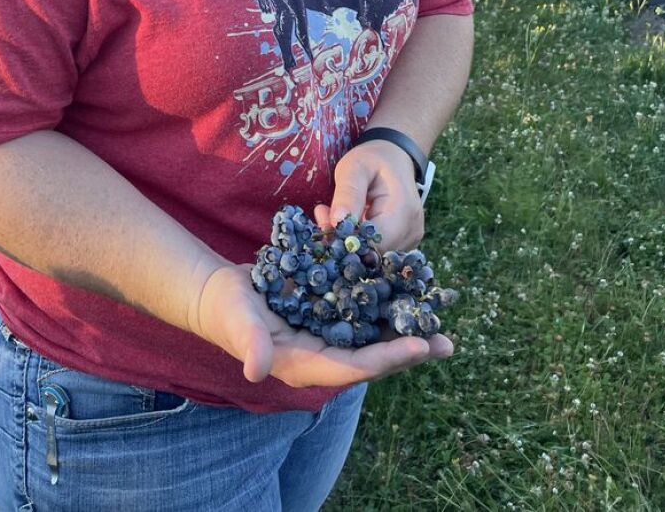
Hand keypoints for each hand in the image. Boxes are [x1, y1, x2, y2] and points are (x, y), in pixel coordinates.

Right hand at [190, 263, 451, 388]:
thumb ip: (249, 343)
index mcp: (304, 365)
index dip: (387, 359)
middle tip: (446, 342)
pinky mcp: (325, 315)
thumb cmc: (225, 310)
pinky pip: (361, 313)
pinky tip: (408, 293)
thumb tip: (256, 370)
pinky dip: (385, 305)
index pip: (354, 368)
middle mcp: (321, 355)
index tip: (419, 346)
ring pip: (372, 336)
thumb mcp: (236, 321)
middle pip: (372, 357)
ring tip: (439, 322)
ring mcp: (325, 336)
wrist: (218, 293)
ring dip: (404, 329)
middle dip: (408, 349)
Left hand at [314, 141, 424, 250]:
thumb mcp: (355, 167)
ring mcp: (410, 239)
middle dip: (343, 239)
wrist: (395, 158)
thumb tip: (338, 221)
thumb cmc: (374, 160)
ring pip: (372, 254)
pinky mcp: (403, 243)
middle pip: (372, 252)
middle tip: (323, 214)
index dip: (345, 239)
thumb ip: (347, 193)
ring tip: (335, 213)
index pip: (373, 243)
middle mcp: (412, 231)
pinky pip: (376, 251)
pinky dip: (358, 240)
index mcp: (403, 212)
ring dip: (348, 240)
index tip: (324, 217)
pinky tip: (348, 221)